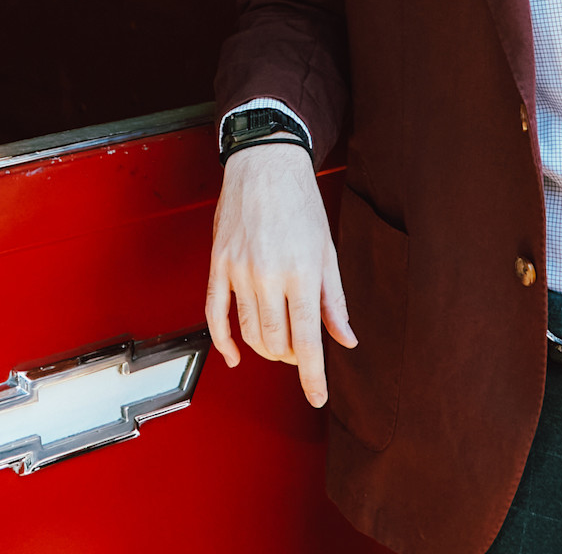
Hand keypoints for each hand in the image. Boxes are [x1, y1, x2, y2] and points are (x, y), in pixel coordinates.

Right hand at [205, 143, 356, 405]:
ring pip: (248, 333)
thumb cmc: (300, 202)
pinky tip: (235, 356)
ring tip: (279, 343)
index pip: (308, 339)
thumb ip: (335, 300)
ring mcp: (237, 271)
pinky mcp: (218, 264)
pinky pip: (215, 314)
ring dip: (266, 348)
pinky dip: (224, 342)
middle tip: (302, 351)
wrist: (264, 164)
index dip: (314, 376)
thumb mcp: (327, 251)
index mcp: (301, 272)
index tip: (317, 398)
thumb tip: (346, 339)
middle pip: (276, 342)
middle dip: (292, 357)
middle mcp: (267, 275)